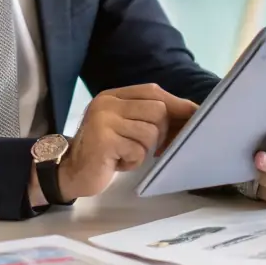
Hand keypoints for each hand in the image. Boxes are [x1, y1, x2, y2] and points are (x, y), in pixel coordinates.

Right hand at [56, 84, 197, 201]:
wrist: (70, 172)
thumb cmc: (104, 152)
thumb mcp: (123, 127)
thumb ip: (147, 116)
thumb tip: (189, 114)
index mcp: (114, 96)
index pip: (154, 91)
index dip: (177, 104)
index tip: (195, 115)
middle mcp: (108, 103)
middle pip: (158, 110)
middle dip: (162, 133)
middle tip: (151, 148)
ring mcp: (104, 120)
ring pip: (151, 131)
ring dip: (145, 150)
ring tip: (128, 154)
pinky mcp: (104, 140)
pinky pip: (138, 150)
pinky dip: (133, 161)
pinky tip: (119, 162)